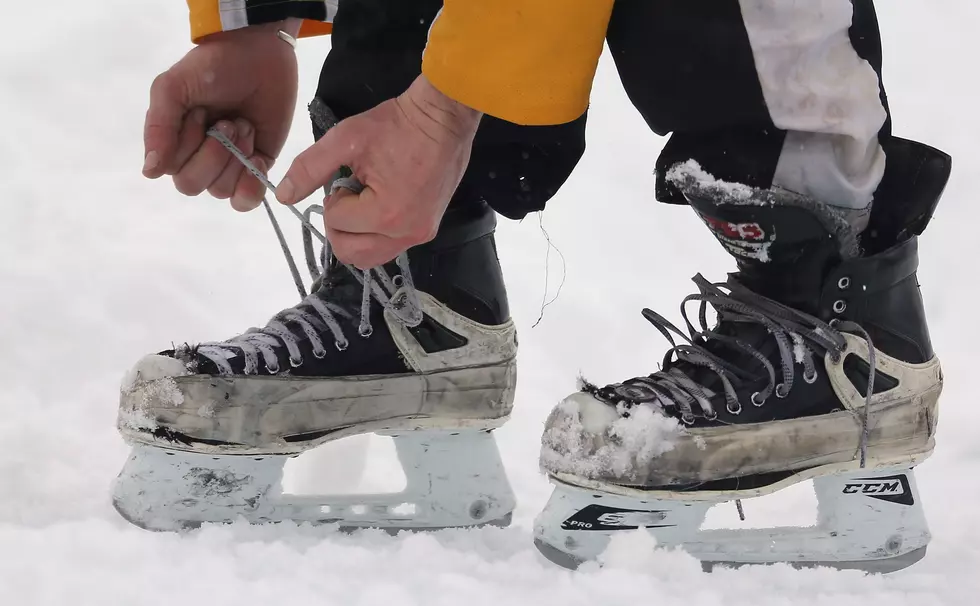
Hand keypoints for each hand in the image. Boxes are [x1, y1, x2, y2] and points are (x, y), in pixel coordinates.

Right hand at [142, 20, 299, 210]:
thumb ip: (159, 127)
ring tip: (244, 124)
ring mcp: (227, 164)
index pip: (171, 169)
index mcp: (172, 140)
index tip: (200, 113)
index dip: (188, 145)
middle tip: (229, 121)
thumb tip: (150, 171)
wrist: (260, 54)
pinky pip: (246, 200)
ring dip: (236, 157)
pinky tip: (257, 159)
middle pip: (193, 185)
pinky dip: (251, 186)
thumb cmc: (213, 67)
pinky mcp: (256, 167)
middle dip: (214, 154)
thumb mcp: (173, 88)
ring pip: (220, 191)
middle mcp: (197, 157)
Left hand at [275, 75, 482, 267]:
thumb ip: (309, 169)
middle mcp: (406, 233)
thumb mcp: (345, 139)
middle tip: (348, 195)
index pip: (337, 224)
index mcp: (385, 215)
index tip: (347, 176)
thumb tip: (282, 196)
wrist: (444, 116)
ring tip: (366, 200)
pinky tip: (382, 203)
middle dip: (340, 226)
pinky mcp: (429, 230)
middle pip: (352, 254)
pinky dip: (376, 234)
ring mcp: (420, 234)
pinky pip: (391, 247)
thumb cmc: (397, 124)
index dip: (334, 198)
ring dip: (358, 234)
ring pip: (371, 256)